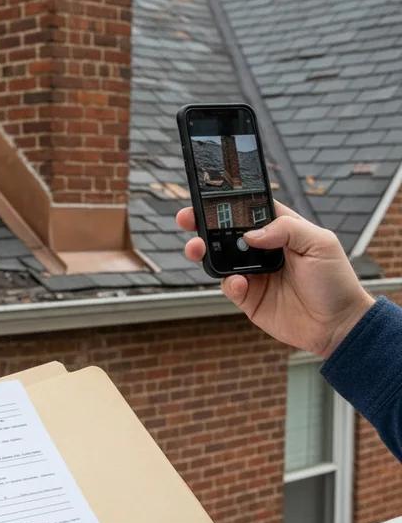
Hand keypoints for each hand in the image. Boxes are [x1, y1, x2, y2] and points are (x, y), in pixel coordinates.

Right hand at [176, 200, 374, 357]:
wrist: (337, 325)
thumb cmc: (336, 281)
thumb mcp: (320, 243)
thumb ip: (286, 229)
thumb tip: (250, 234)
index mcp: (281, 229)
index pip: (249, 209)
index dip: (228, 202)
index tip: (208, 197)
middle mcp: (264, 250)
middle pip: (226, 232)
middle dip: (203, 224)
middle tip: (186, 219)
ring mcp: (254, 274)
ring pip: (219, 258)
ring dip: (204, 252)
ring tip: (196, 248)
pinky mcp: (248, 298)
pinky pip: (228, 287)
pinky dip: (229, 283)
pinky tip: (241, 284)